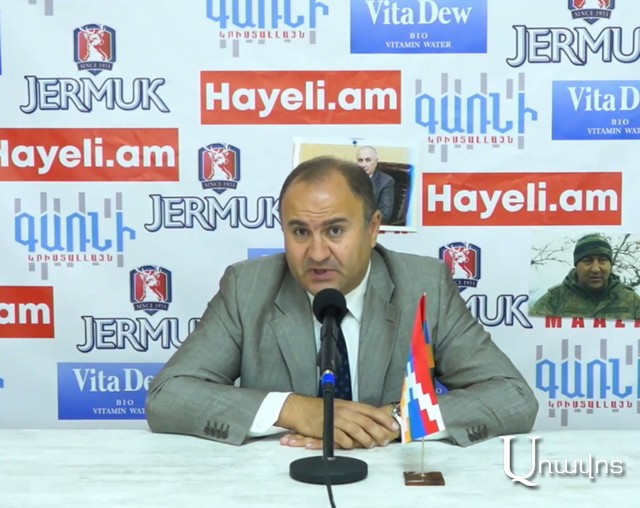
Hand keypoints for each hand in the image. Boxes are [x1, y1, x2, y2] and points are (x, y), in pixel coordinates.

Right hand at [276, 394, 398, 449]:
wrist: (300, 409)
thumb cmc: (319, 409)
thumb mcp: (338, 406)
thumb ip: (352, 413)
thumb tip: (367, 421)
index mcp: (349, 405)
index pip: (371, 410)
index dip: (384, 418)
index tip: (393, 426)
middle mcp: (345, 411)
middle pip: (367, 422)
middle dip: (379, 432)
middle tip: (385, 440)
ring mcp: (336, 419)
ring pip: (357, 430)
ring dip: (366, 439)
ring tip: (371, 445)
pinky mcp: (328, 429)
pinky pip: (342, 439)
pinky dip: (349, 444)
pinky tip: (351, 446)